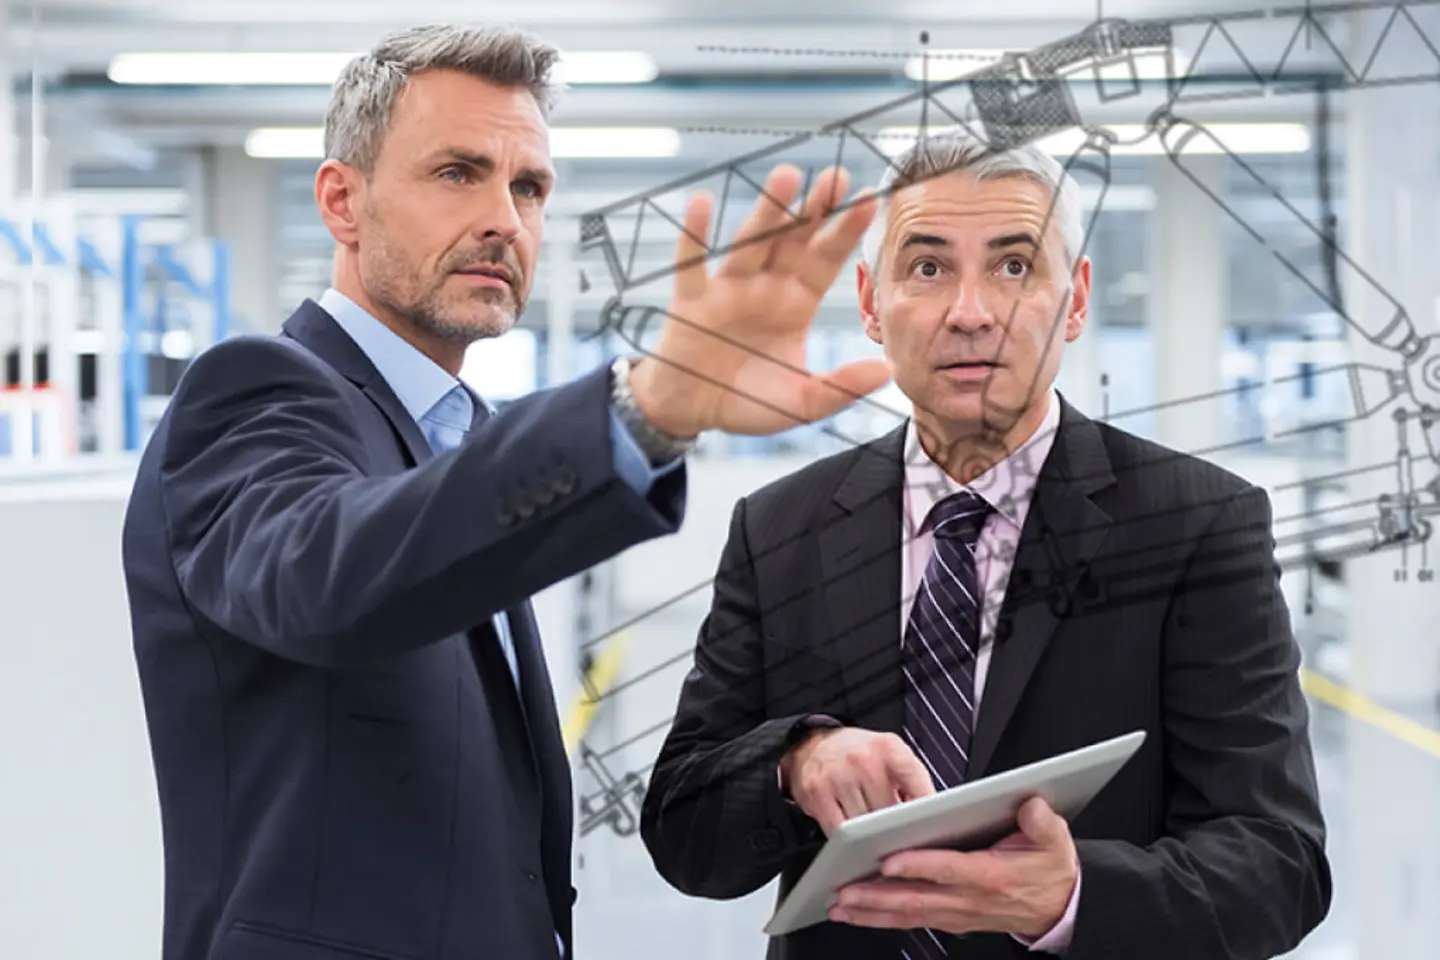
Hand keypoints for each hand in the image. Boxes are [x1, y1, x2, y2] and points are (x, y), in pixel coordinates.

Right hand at [627, 164, 889, 438]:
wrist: (692, 411)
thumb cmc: (748, 402)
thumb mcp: (801, 403)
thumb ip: (840, 387)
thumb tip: (886, 372)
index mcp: (795, 303)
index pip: (826, 260)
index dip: (845, 231)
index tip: (869, 199)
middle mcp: (764, 286)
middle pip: (793, 240)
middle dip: (815, 209)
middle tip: (837, 176)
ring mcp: (726, 289)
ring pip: (750, 243)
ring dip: (768, 211)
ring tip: (788, 177)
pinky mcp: (690, 300)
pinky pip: (692, 262)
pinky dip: (695, 234)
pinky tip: (703, 204)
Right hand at [780, 727, 934, 834]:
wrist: (817, 744)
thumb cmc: (863, 756)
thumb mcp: (894, 756)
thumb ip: (914, 783)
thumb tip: (931, 821)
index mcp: (890, 748)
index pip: (918, 787)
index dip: (923, 816)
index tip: (928, 831)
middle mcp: (863, 758)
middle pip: (889, 812)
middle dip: (895, 828)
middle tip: (897, 836)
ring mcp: (838, 775)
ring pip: (863, 825)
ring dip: (870, 836)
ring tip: (872, 832)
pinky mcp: (816, 792)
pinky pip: (837, 830)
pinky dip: (846, 839)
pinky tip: (851, 834)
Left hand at [829, 796, 1078, 939]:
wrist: (1060, 908)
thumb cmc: (1050, 871)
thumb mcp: (1056, 841)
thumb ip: (1042, 822)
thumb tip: (1029, 805)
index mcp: (991, 876)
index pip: (949, 870)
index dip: (918, 866)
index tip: (889, 860)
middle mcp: (969, 899)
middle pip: (917, 898)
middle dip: (877, 895)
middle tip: (844, 889)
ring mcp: (958, 913)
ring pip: (909, 914)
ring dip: (872, 911)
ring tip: (839, 904)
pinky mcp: (951, 918)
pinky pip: (912, 920)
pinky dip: (882, 919)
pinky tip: (858, 914)